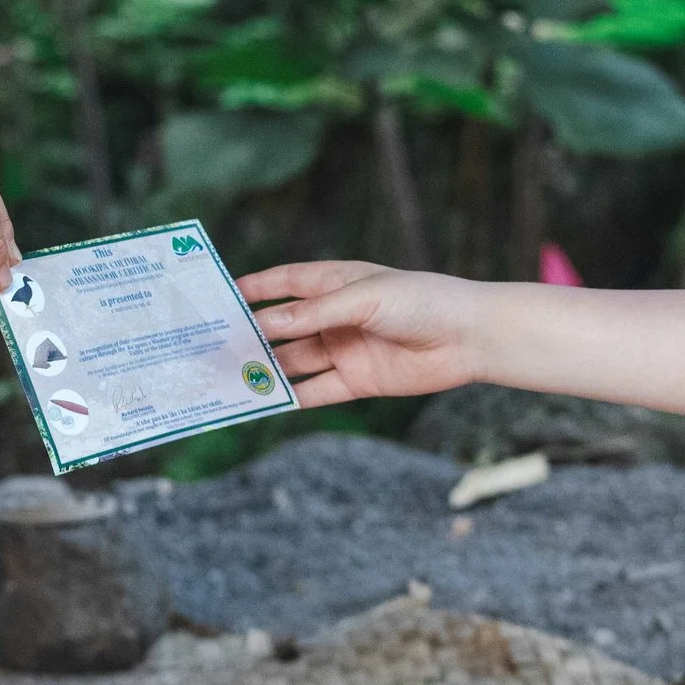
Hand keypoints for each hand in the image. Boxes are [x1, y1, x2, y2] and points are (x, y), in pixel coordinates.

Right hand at [238, 261, 486, 406]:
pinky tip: (265, 402)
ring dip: (266, 369)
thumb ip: (312, 314)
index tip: (219, 297)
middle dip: (252, 336)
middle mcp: (335, 317)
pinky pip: (316, 390)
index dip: (254, 289)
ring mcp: (345, 350)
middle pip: (284, 327)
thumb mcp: (362, 298)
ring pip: (295, 361)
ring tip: (231, 378)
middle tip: (215, 346)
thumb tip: (264, 323)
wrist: (469, 338)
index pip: (285, 283)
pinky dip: (291, 396)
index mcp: (336, 283)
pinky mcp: (357, 381)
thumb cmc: (421, 301)